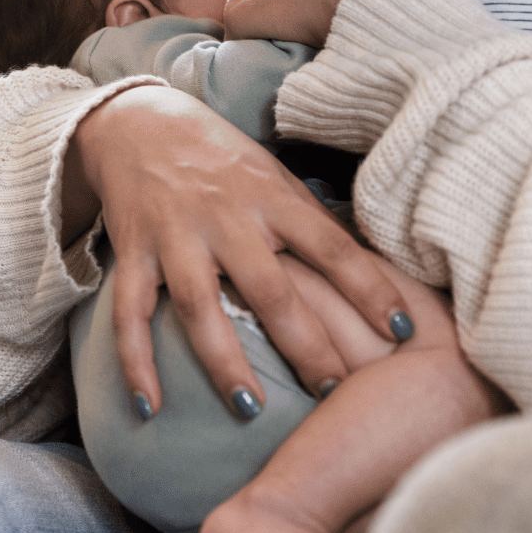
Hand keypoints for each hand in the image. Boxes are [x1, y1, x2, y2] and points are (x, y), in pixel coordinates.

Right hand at [69, 85, 413, 417]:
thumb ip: (312, 222)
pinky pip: (129, 314)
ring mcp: (176, 237)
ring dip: (224, 362)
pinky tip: (147, 407)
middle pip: (271, 290)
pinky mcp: (133, 252)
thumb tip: (374, 268)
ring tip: (250, 409)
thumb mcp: (274, 177)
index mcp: (271, 198)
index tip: (403, 333)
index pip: (331, 247)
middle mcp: (226, 218)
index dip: (369, 288)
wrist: (139, 123)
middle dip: (306, 345)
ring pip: (201, 308)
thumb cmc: (221, 159)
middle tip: (335, 391)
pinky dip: (135, 362)